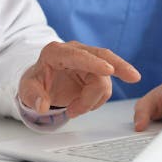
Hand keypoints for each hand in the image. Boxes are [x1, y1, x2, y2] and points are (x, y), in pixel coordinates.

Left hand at [18, 41, 140, 117]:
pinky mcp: (96, 70)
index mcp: (56, 52)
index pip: (79, 55)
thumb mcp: (26, 90)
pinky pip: (105, 86)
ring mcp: (88, 60)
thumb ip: (33, 97)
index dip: (94, 62)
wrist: (41, 82)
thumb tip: (42, 105)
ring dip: (92, 100)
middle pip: (103, 56)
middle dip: (120, 66)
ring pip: (104, 79)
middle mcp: (75, 52)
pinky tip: (84, 103)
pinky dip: (97, 100)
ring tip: (73, 110)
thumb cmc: (35, 82)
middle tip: (134, 77)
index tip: (108, 70)